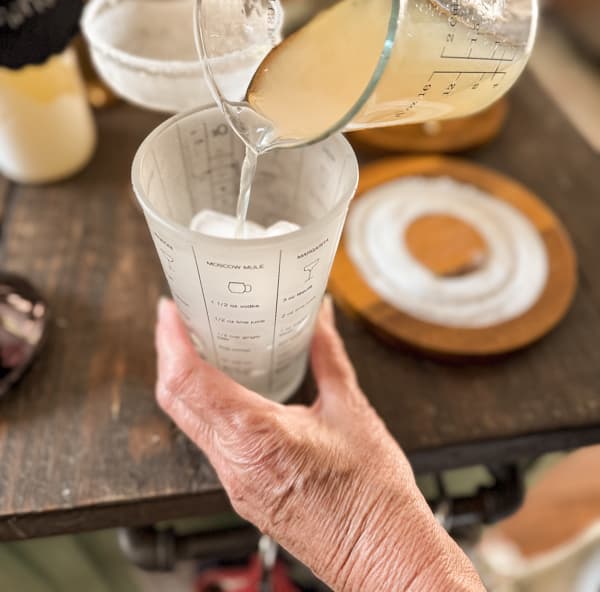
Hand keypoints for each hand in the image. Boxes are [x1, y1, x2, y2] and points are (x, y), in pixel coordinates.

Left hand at [156, 297, 483, 590]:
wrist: (382, 557)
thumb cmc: (372, 498)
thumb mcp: (351, 411)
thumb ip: (327, 355)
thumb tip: (318, 316)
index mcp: (255, 437)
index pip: (189, 382)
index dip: (170, 340)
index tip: (169, 309)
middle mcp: (234, 463)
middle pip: (176, 401)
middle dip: (168, 353)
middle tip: (177, 316)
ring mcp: (235, 483)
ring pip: (187, 423)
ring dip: (184, 380)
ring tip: (198, 343)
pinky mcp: (243, 493)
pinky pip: (209, 441)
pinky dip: (205, 407)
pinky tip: (224, 387)